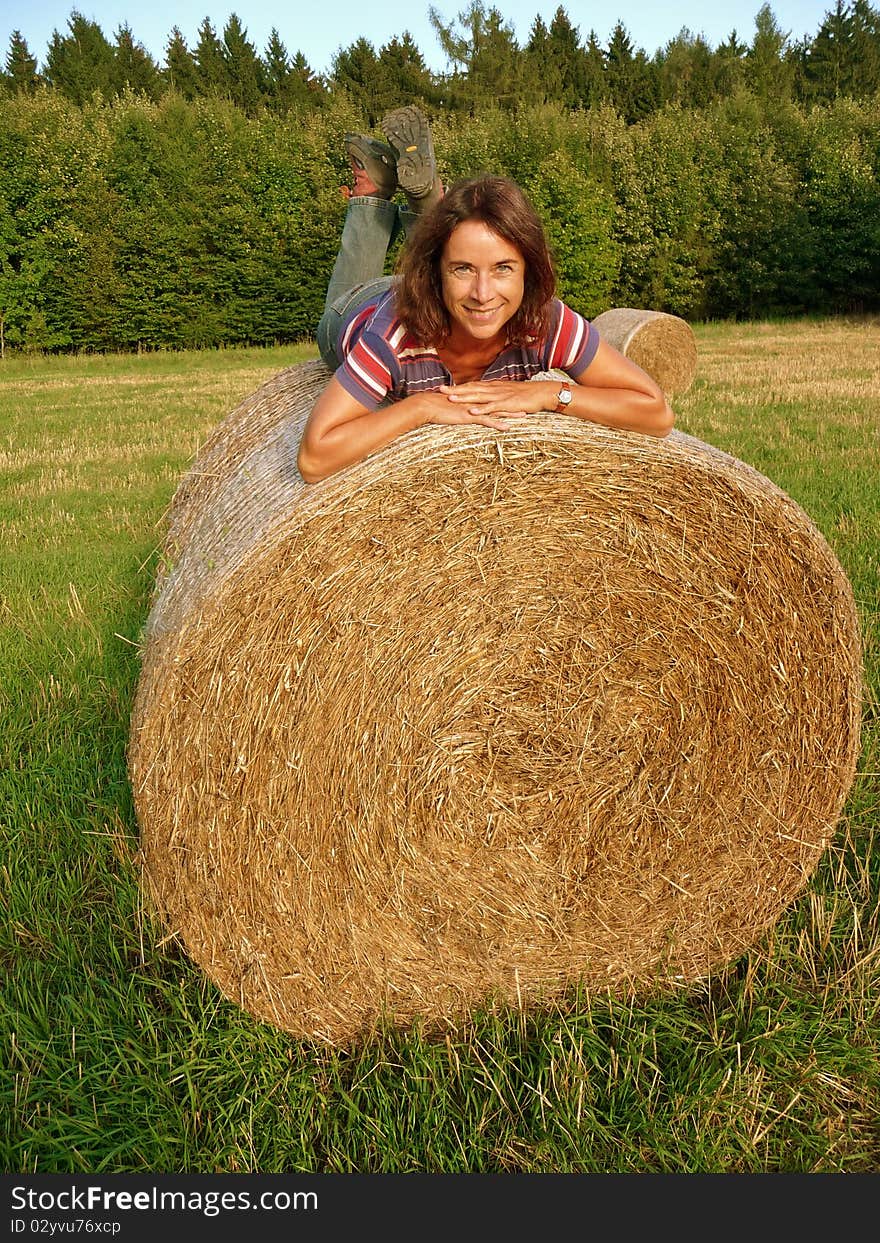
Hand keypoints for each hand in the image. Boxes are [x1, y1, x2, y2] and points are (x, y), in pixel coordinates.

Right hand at [405, 388, 529, 431]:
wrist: (427, 405)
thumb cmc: (436, 407)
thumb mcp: (452, 405)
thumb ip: (460, 406)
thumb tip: (463, 408)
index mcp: (472, 398)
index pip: (491, 397)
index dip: (504, 398)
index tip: (515, 398)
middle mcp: (475, 401)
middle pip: (498, 402)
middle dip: (513, 404)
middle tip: (527, 404)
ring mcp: (473, 408)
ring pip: (496, 410)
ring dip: (510, 413)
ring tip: (524, 416)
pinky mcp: (469, 416)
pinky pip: (486, 421)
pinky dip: (497, 424)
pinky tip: (507, 428)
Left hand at [438, 380, 555, 416]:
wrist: (542, 393)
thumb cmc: (526, 395)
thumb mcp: (508, 394)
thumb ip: (496, 396)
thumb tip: (486, 400)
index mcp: (493, 387)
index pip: (473, 385)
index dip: (458, 387)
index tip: (445, 387)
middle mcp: (494, 389)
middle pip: (471, 388)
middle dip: (455, 390)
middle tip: (440, 390)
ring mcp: (500, 396)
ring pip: (479, 396)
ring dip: (464, 397)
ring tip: (450, 399)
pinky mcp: (507, 404)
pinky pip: (492, 407)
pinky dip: (482, 409)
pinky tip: (472, 412)